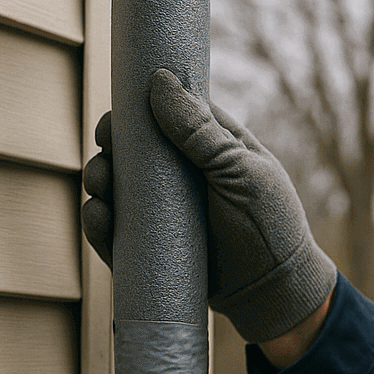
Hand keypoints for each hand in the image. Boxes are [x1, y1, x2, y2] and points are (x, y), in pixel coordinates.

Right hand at [81, 70, 337, 341]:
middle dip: (110, 151)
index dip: (134, 113)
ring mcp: (164, 212)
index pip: (163, 115)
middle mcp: (182, 175)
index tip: (116, 120)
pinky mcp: (151, 247)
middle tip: (106, 158)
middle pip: (131, 151)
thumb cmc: (269, 226)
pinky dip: (98, 223)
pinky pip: (114, 231)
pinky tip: (100, 217)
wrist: (275, 293)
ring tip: (101, 191)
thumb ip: (200, 131)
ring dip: (98, 183)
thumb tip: (158, 80)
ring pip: (116, 188)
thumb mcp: (239, 172)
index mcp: (208, 146)